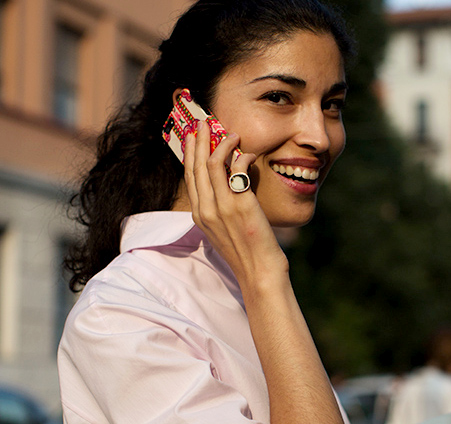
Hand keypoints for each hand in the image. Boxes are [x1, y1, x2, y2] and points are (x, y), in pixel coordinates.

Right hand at [183, 122, 286, 289]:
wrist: (258, 273)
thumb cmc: (246, 253)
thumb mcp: (224, 231)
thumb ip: (220, 209)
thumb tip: (228, 185)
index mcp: (199, 216)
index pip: (190, 176)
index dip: (190, 153)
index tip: (193, 136)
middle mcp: (206, 210)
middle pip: (197, 165)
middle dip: (200, 140)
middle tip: (205, 122)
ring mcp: (222, 207)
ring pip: (214, 163)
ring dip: (222, 143)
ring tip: (232, 134)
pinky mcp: (241, 204)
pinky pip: (238, 169)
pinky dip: (243, 157)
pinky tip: (249, 155)